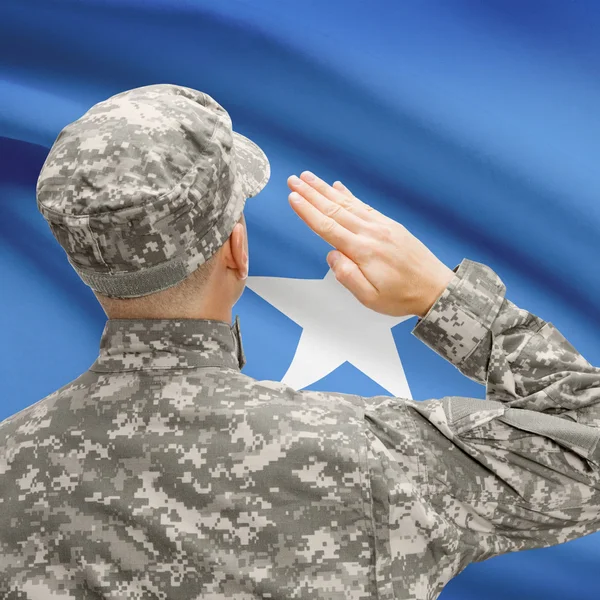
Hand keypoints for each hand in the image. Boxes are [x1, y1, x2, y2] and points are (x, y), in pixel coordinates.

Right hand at [287, 171, 454, 317]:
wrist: (436, 288)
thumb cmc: (402, 296)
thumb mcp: (370, 298)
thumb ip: (347, 276)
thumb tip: (331, 255)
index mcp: (363, 251)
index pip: (328, 227)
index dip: (308, 212)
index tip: (293, 197)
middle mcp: (371, 233)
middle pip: (334, 209)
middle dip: (311, 194)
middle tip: (293, 180)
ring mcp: (382, 226)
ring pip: (348, 204)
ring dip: (325, 190)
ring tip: (309, 177)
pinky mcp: (390, 225)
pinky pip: (365, 205)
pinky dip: (349, 195)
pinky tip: (339, 187)